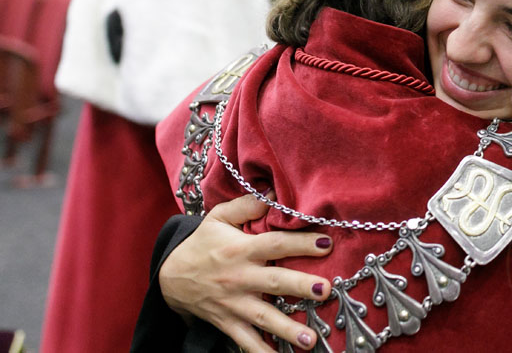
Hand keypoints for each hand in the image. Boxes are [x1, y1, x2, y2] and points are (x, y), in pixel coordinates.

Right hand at [160, 194, 332, 351]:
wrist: (169, 276)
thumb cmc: (202, 244)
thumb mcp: (218, 218)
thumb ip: (246, 205)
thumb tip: (273, 192)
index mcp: (241, 249)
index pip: (275, 244)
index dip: (300, 243)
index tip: (326, 244)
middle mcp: (240, 277)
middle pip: (274, 282)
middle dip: (300, 287)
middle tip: (324, 291)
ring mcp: (234, 303)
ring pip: (263, 317)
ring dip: (286, 329)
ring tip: (309, 340)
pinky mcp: (228, 322)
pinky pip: (245, 340)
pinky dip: (261, 351)